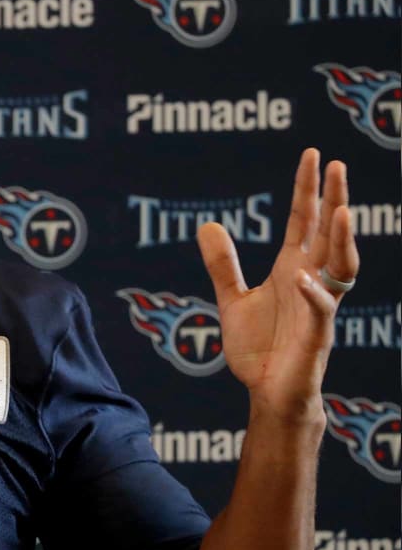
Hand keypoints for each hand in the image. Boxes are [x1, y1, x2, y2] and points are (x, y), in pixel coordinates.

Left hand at [196, 148, 359, 422]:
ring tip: (341, 209)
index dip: (307, 189)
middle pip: (328, 234)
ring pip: (340, 267)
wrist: (267, 394)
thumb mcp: (231, 300)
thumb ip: (222, 265)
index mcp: (292, 269)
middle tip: (337, 164)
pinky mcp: (316, 337)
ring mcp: (317, 307)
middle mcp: (310, 281)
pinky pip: (321, 311)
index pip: (303, 221)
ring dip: (341, 239)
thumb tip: (207, 224)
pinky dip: (313, 293)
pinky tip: (302, 277)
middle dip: (334, 200)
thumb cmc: (259, 348)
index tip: (312, 154)